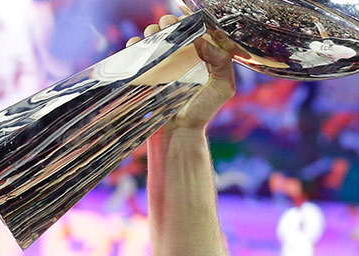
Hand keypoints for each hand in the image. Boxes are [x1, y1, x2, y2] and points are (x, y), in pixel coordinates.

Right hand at [127, 13, 236, 131]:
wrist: (179, 131)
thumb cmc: (204, 110)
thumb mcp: (222, 87)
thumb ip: (221, 62)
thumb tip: (201, 40)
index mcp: (203, 53)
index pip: (196, 27)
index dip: (191, 20)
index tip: (187, 20)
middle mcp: (182, 53)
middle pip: (172, 26)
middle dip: (169, 22)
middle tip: (169, 28)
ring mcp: (163, 60)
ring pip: (154, 34)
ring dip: (153, 31)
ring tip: (156, 39)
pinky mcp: (146, 68)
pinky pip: (137, 48)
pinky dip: (135, 43)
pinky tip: (139, 47)